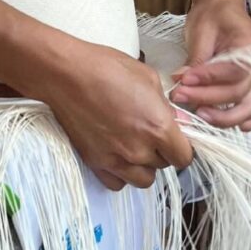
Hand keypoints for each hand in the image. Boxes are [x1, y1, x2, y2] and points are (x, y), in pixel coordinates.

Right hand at [42, 42, 193, 191]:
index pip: (184, 157)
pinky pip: (118, 183)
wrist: (66, 74)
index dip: (181, 147)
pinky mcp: (95, 163)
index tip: (175, 138)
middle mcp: (140, 149)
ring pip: (143, 179)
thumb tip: (175, 120)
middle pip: (164, 166)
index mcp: (158, 126)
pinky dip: (122, 173)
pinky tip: (117, 153)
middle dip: (161, 151)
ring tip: (134, 144)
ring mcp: (116, 159)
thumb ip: (165, 104)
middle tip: (149, 131)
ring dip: (143, 165)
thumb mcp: (147, 76)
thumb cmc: (107, 67)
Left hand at [171, 0, 250, 130]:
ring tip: (196, 115)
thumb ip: (196, 59)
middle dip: (207, 98)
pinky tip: (224, 125)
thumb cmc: (213, 14)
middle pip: (238, 94)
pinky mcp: (245, 86)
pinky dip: (239, 120)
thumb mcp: (202, 30)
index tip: (183, 80)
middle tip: (180, 96)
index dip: (207, 79)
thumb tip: (181, 82)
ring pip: (247, 108)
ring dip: (222, 117)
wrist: (220, 6)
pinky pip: (250, 109)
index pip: (232, 72)